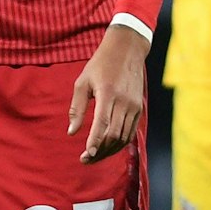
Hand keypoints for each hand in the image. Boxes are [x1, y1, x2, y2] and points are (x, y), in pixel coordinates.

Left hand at [70, 24, 149, 162]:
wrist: (127, 50)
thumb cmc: (100, 65)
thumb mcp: (82, 82)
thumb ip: (77, 108)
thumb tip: (72, 132)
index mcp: (108, 93)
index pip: (102, 124)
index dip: (95, 142)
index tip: (86, 155)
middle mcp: (124, 102)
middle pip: (114, 135)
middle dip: (100, 151)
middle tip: (85, 159)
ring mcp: (134, 106)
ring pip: (123, 137)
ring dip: (109, 150)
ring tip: (95, 156)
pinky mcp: (139, 108)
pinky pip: (130, 132)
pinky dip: (119, 143)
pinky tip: (108, 147)